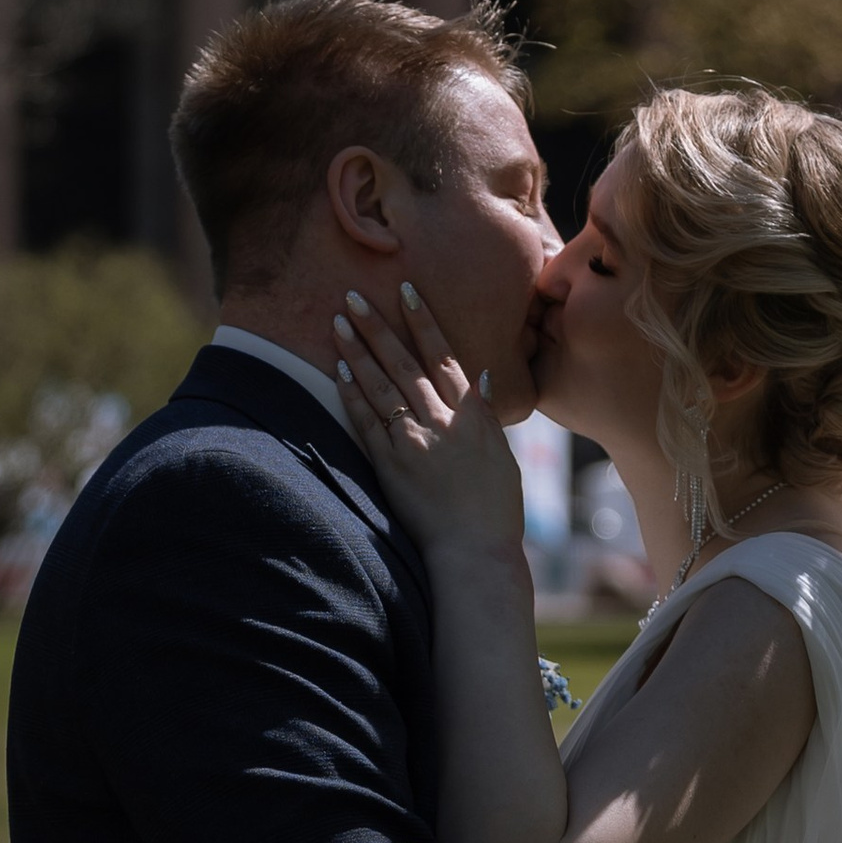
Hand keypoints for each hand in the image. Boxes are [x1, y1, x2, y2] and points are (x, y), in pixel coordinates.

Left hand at [331, 285, 527, 561]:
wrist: (474, 552)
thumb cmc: (495, 509)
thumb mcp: (503, 456)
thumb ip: (485, 416)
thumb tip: (478, 378)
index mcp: (470, 415)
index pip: (443, 355)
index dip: (422, 321)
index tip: (406, 290)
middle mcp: (439, 421)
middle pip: (403, 363)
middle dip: (377, 326)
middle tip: (353, 296)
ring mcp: (412, 442)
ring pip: (380, 385)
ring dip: (357, 352)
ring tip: (338, 323)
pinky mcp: (390, 465)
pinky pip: (366, 422)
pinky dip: (352, 395)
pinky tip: (338, 371)